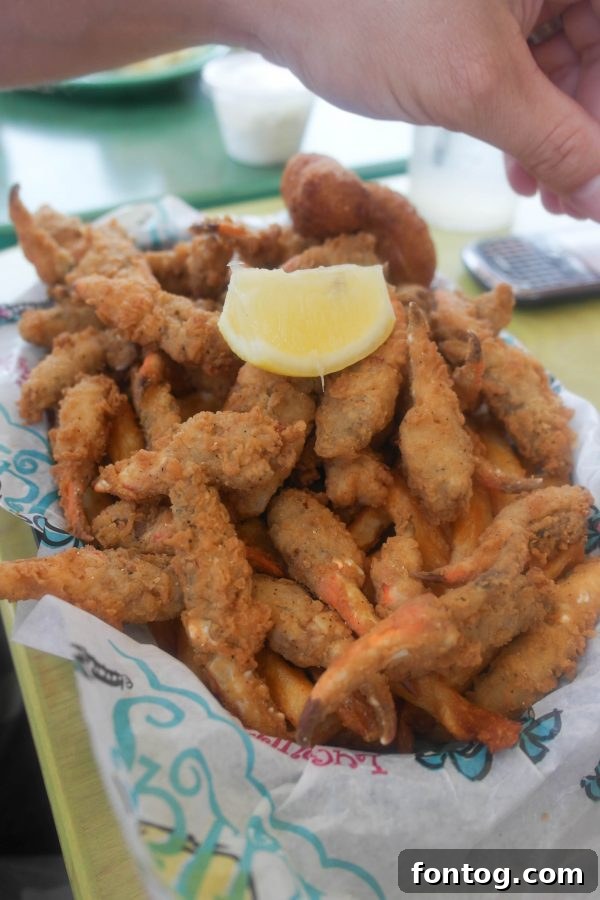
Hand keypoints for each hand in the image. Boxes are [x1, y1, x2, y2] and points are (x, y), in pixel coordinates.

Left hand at [258, 0, 599, 219]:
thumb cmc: (371, 15)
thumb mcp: (477, 87)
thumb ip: (555, 142)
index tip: (593, 187)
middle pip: (592, 56)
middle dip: (581, 134)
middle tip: (567, 203)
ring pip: (560, 64)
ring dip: (551, 135)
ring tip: (536, 194)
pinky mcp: (480, 5)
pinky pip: (523, 63)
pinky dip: (521, 116)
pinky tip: (514, 166)